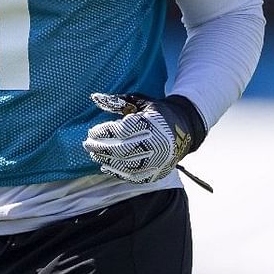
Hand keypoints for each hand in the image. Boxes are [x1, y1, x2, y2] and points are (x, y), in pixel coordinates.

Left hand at [83, 92, 206, 184]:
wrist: (185, 129)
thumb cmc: (157, 113)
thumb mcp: (140, 102)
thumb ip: (117, 101)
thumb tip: (94, 97)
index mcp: (152, 124)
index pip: (121, 131)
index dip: (103, 133)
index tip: (91, 132)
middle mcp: (156, 143)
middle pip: (121, 149)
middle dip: (101, 148)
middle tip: (87, 144)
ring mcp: (157, 161)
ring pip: (125, 165)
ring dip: (106, 161)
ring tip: (95, 155)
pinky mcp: (156, 172)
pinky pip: (133, 176)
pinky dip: (117, 172)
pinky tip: (106, 166)